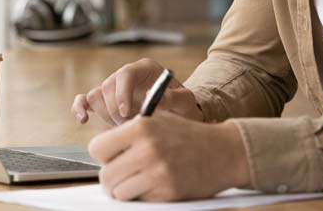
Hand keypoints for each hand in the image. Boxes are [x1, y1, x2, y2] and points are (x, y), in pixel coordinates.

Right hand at [72, 58, 203, 125]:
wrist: (176, 116)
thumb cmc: (182, 106)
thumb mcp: (185, 102)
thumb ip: (174, 98)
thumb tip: (156, 99)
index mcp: (145, 69)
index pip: (126, 73)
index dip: (122, 93)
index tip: (127, 113)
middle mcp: (126, 75)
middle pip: (108, 86)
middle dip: (116, 110)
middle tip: (130, 126)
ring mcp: (113, 88)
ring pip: (96, 96)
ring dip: (106, 115)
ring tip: (124, 126)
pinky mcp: (104, 101)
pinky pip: (85, 100)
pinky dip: (80, 108)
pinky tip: (83, 120)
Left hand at [88, 114, 250, 200]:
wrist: (225, 151)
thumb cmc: (189, 136)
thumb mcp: (159, 120)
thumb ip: (130, 131)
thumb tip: (101, 149)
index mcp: (140, 128)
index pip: (96, 148)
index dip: (104, 155)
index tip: (114, 156)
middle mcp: (146, 150)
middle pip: (105, 175)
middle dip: (113, 177)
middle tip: (126, 174)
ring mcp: (157, 173)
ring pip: (118, 192)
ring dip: (126, 190)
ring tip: (141, 180)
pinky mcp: (167, 193)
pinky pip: (139, 201)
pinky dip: (144, 197)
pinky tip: (158, 185)